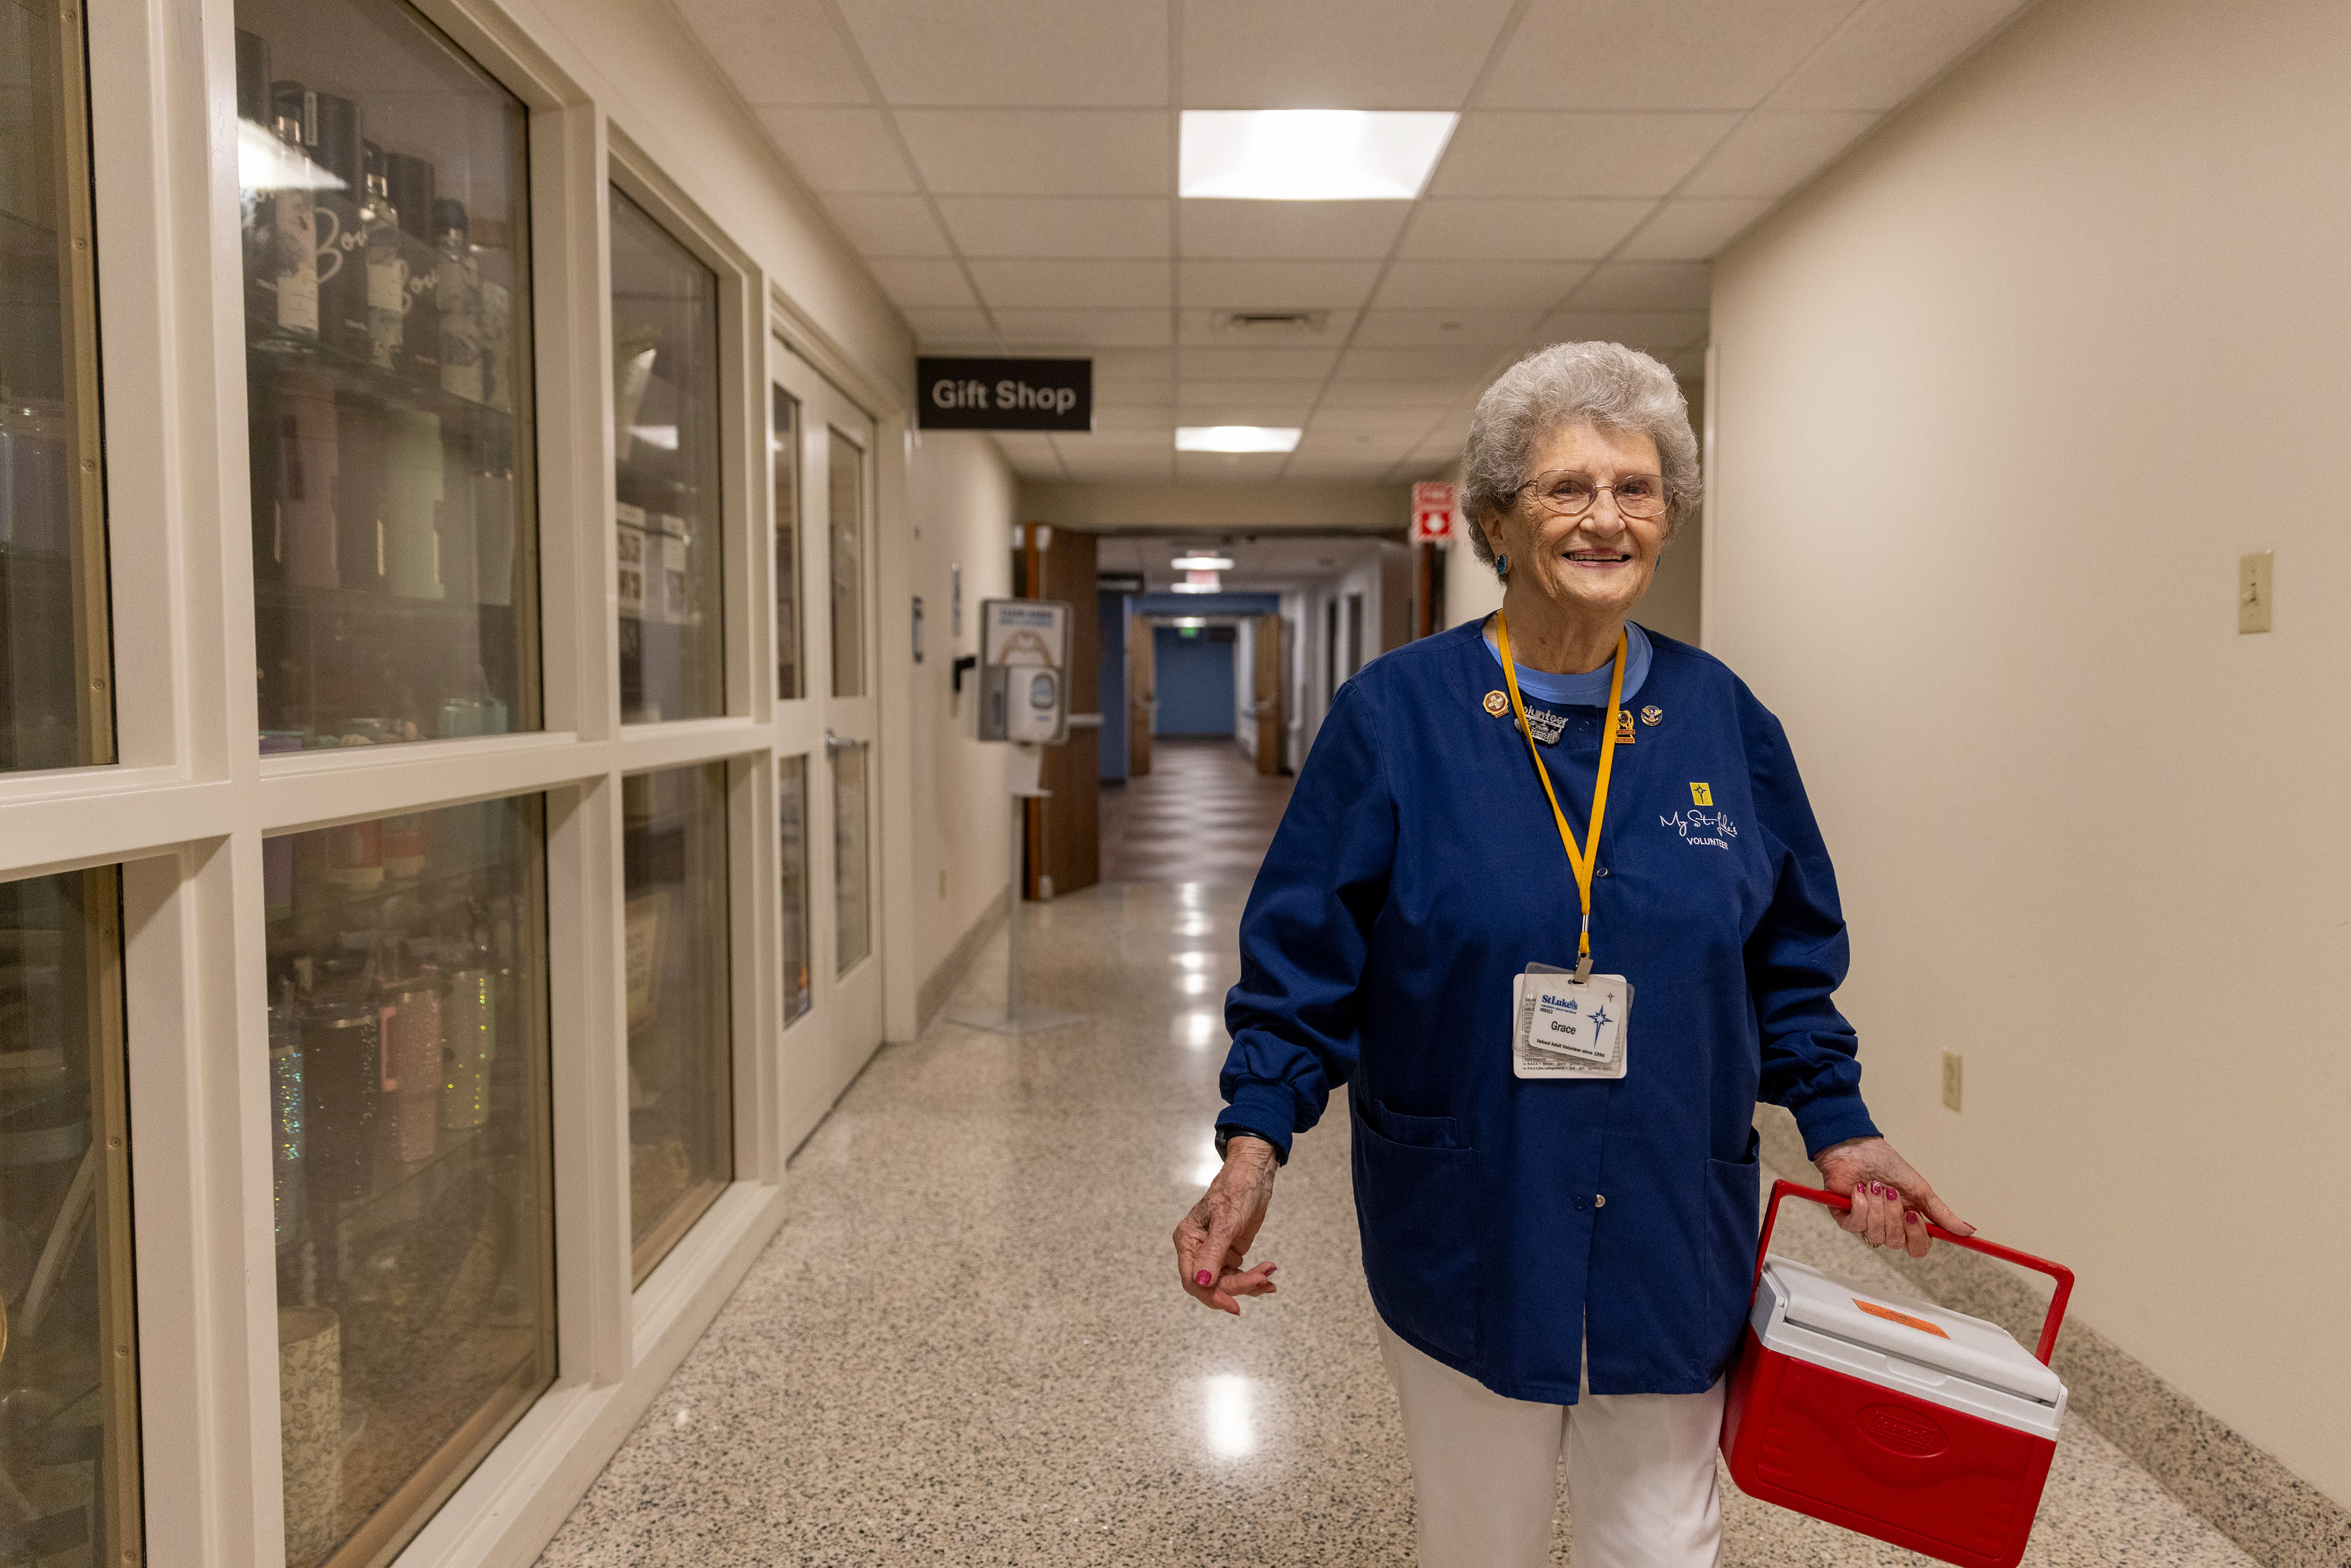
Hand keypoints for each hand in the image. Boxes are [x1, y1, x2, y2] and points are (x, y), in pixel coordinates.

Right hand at [1173, 1136, 1280, 1315]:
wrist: (1254, 1175)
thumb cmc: (1235, 1190)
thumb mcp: (1226, 1223)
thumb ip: (1212, 1254)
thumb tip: (1202, 1283)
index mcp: (1188, 1241)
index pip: (1193, 1280)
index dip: (1212, 1295)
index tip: (1234, 1305)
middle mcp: (1197, 1250)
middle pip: (1213, 1284)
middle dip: (1237, 1286)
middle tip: (1262, 1281)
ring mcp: (1215, 1253)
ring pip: (1228, 1283)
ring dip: (1249, 1283)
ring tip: (1269, 1275)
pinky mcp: (1230, 1253)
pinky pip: (1239, 1275)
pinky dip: (1254, 1278)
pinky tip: (1269, 1277)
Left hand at [1812, 1136, 1973, 1258]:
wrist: (1857, 1148)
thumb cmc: (1888, 1165)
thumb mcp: (1921, 1189)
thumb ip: (1942, 1214)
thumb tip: (1969, 1232)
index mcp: (1908, 1222)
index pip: (1918, 1247)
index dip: (1917, 1237)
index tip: (1913, 1215)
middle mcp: (1888, 1226)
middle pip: (1896, 1242)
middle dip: (1893, 1214)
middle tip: (1890, 1191)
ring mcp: (1866, 1223)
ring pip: (1875, 1234)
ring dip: (1877, 1206)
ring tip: (1873, 1185)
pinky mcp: (1845, 1218)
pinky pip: (1854, 1226)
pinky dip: (1859, 1205)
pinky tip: (1857, 1190)